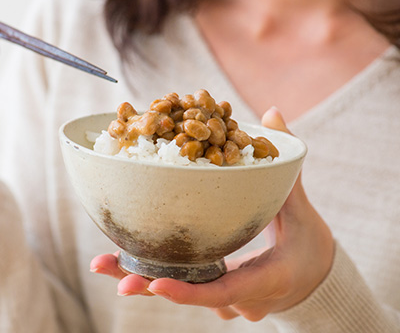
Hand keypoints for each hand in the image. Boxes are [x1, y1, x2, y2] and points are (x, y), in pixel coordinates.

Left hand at [90, 108, 334, 321]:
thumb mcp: (301, 211)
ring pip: (176, 292)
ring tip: (100, 263)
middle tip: (107, 270)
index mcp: (262, 282)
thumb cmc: (309, 247)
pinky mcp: (209, 291)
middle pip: (186, 295)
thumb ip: (284, 167)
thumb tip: (273, 113)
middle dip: (145, 284)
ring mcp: (220, 300)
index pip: (222, 292)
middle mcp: (236, 300)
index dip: (187, 291)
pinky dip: (149, 274)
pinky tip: (117, 261)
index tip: (154, 283)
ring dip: (138, 278)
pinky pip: (177, 285)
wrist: (313, 281)